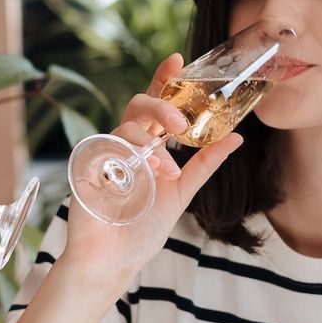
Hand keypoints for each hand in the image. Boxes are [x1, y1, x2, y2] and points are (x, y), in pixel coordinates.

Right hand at [58, 54, 244, 284]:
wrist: (111, 263)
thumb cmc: (140, 231)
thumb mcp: (181, 193)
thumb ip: (205, 165)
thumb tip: (236, 137)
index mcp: (146, 147)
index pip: (155, 106)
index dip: (164, 81)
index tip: (178, 60)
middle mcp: (124, 146)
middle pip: (138, 107)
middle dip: (160, 106)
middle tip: (180, 123)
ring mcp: (103, 155)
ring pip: (124, 127)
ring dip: (149, 146)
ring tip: (165, 172)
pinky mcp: (85, 169)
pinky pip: (103, 149)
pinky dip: (124, 158)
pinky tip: (135, 176)